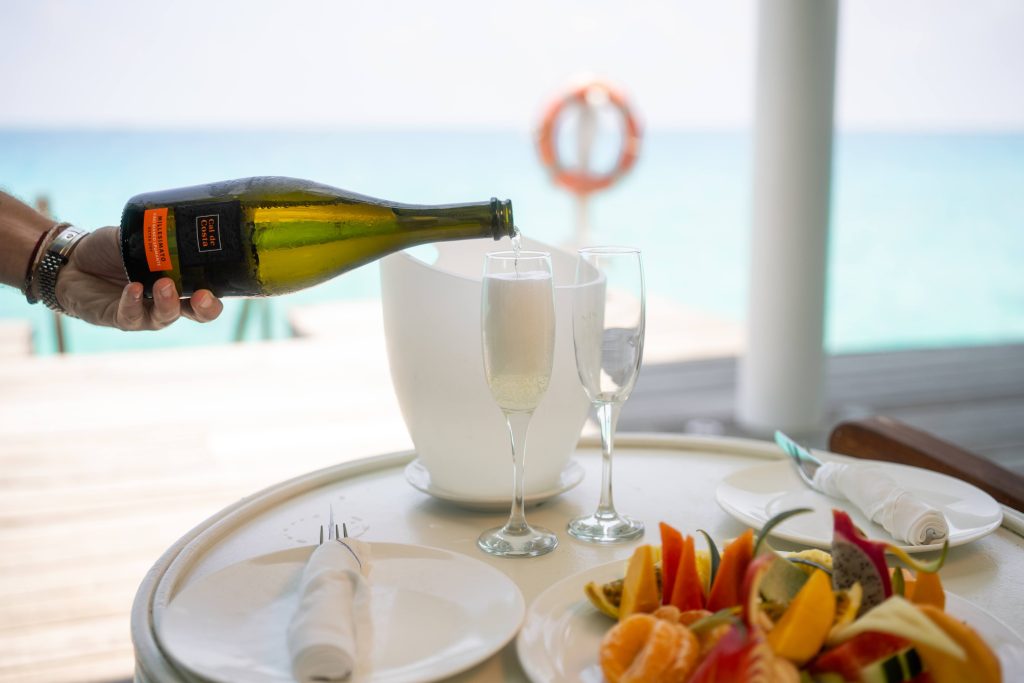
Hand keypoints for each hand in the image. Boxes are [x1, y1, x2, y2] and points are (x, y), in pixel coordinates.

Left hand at [55, 226, 223, 329]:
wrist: (71, 260)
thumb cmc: (108, 250)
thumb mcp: (135, 236)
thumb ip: (153, 235)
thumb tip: (175, 219)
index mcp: (178, 283)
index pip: (207, 294)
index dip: (218, 295)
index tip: (221, 285)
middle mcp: (166, 302)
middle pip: (195, 314)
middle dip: (205, 309)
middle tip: (203, 296)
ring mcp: (143, 312)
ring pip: (164, 318)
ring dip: (167, 304)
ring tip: (163, 285)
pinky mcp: (118, 318)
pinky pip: (130, 316)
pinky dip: (132, 303)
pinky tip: (132, 288)